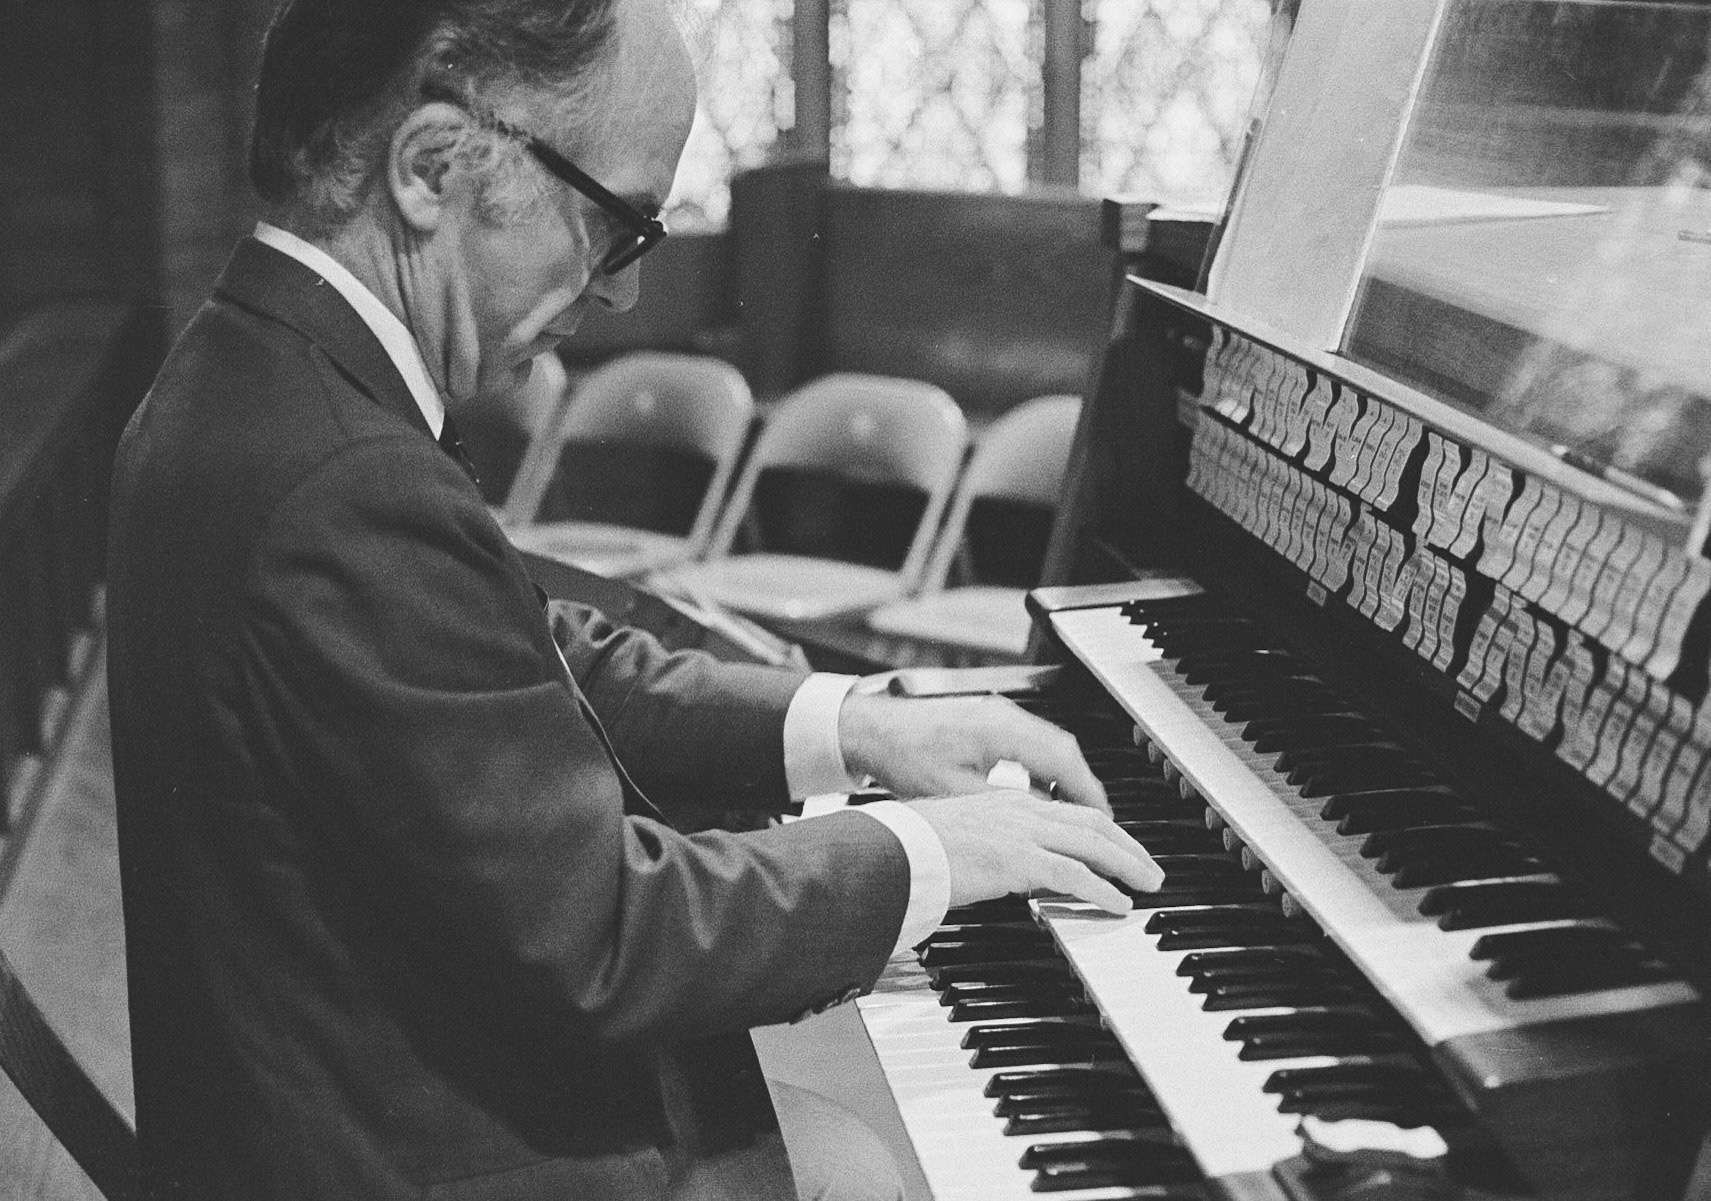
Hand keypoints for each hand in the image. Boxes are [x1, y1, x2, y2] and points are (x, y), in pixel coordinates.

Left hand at [839, 693, 1108, 812]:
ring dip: (1066, 778)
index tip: (1106, 818)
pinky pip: (1031, 743)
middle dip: (1086, 786)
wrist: (870, 728)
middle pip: (1065, 750)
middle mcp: (1006, 716)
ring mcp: (997, 715)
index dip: (1089, 792)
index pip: (1064, 760)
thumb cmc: (903, 755)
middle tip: (1102, 821)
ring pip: (1050, 746)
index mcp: (1002, 730)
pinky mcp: (987, 720)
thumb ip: (1003, 806)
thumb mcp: (956, 793)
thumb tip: (1041, 823)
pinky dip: (1045, 769)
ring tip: (1077, 814)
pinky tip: (1042, 794)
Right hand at [911, 792, 1164, 913]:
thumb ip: (993, 851)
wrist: (893, 850)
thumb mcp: (963, 841)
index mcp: (1006, 803)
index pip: (1067, 812)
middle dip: (1127, 845)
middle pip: (1091, 822)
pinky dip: (1102, 889)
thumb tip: (1012, 874)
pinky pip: (1073, 874)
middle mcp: (1019, 810)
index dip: (1100, 829)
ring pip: (1092, 843)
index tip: (1118, 846)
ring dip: (1127, 865)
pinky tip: (1118, 904)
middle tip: (1148, 867)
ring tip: (1147, 885)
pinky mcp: (1017, 859)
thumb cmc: (914, 849)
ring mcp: (1020, 832)